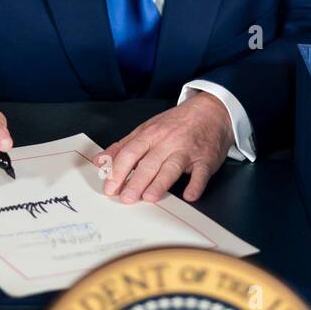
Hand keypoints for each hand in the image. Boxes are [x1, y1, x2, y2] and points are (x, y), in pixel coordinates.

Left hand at [94, 91, 233, 204]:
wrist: (210, 111)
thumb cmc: (176, 123)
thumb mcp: (146, 129)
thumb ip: (122, 146)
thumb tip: (100, 161)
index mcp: (150, 134)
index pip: (130, 153)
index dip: (118, 170)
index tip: (109, 187)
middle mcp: (167, 142)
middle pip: (149, 163)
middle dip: (136, 181)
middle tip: (125, 198)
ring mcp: (187, 150)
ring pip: (172, 167)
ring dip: (161, 183)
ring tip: (149, 197)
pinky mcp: (205, 159)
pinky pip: (201, 173)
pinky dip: (196, 184)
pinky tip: (189, 195)